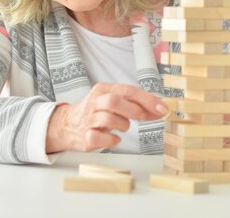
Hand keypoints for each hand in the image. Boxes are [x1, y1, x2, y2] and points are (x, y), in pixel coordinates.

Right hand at [46, 83, 168, 152]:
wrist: (67, 125)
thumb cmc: (97, 112)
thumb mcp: (116, 103)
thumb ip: (137, 105)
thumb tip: (161, 109)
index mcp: (104, 89)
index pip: (128, 90)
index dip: (148, 100)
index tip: (162, 108)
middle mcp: (95, 102)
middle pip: (115, 101)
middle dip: (134, 110)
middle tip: (142, 117)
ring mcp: (88, 119)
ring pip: (108, 119)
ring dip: (123, 125)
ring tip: (122, 127)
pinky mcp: (84, 136)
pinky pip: (99, 138)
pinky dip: (111, 140)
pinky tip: (114, 138)